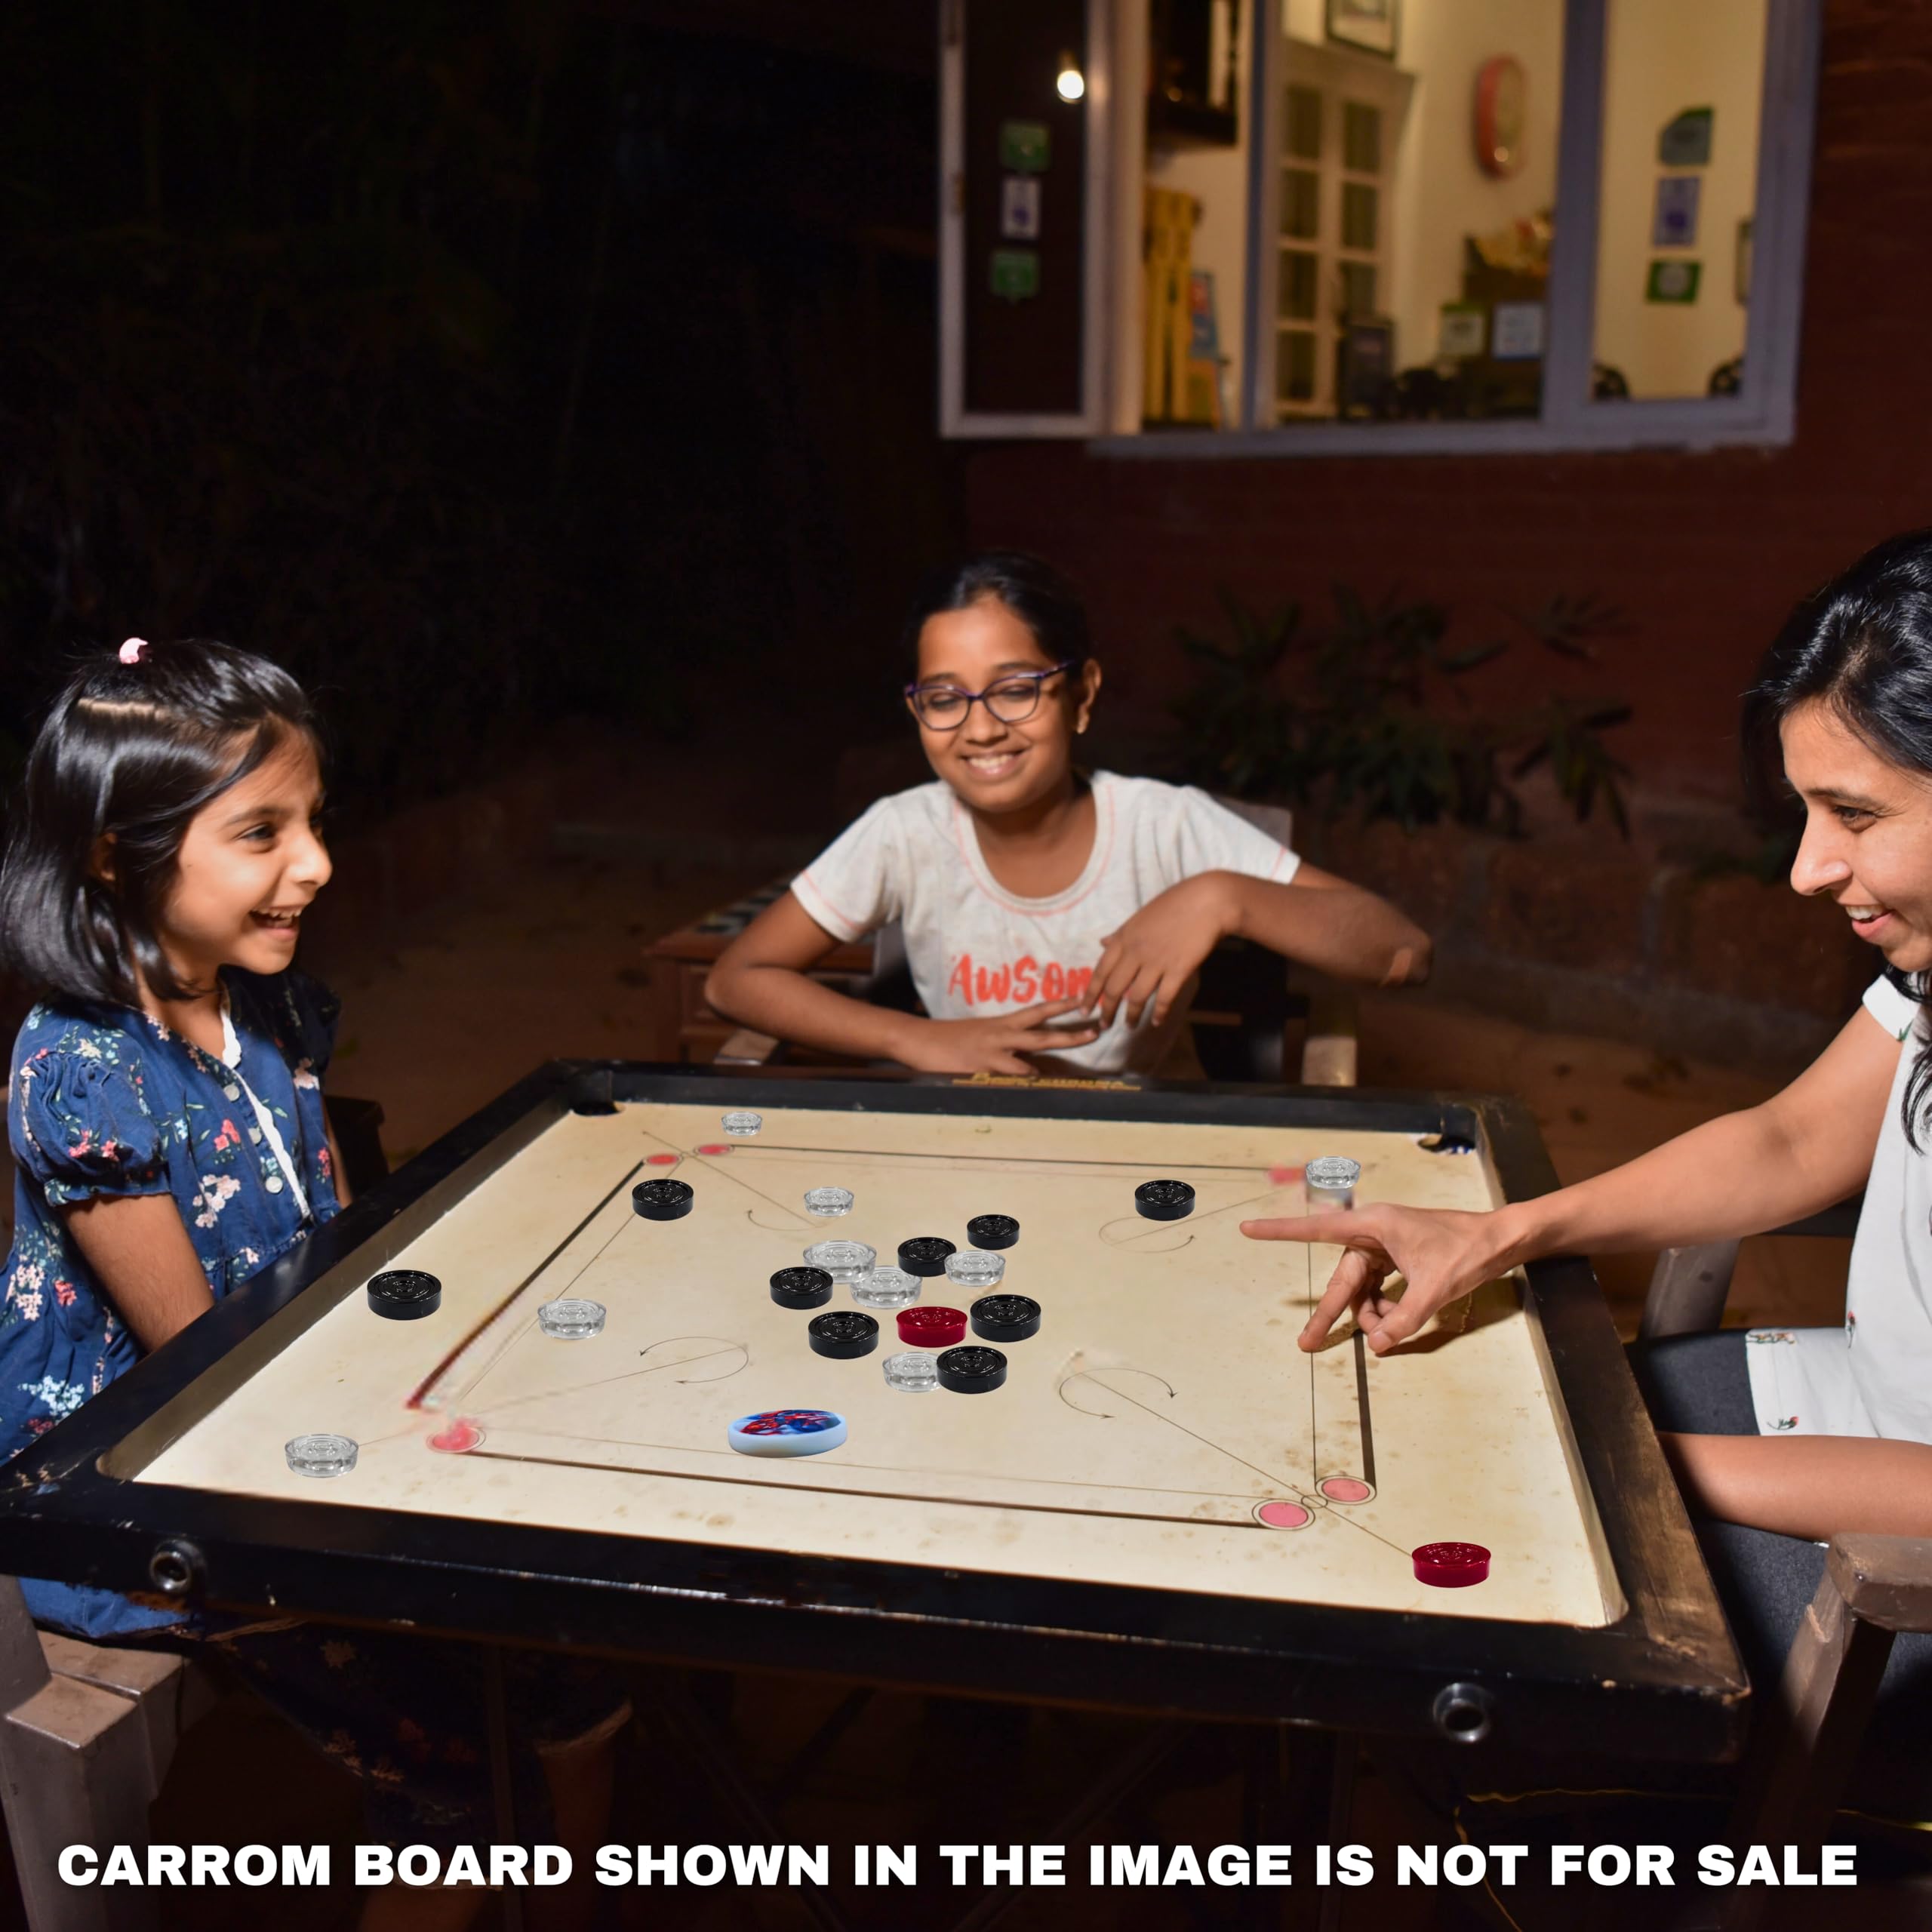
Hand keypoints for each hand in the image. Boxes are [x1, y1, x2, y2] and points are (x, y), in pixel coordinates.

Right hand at [890, 999, 1102, 1074]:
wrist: (917, 1039)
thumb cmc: (947, 1039)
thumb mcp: (978, 1035)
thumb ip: (1001, 1042)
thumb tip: (1022, 1054)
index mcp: (1001, 1023)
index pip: (1037, 1010)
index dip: (1061, 1004)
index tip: (1083, 999)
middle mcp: (1001, 1031)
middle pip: (1044, 1027)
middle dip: (1072, 1028)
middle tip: (1097, 1027)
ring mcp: (993, 1047)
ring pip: (1033, 1048)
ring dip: (1057, 1047)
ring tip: (1081, 1048)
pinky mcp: (983, 1064)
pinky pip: (1011, 1070)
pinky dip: (1025, 1075)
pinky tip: (1034, 1079)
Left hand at [1085, 874, 1234, 1029]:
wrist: (1207, 900)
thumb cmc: (1175, 903)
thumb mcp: (1140, 916)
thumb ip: (1120, 933)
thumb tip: (1102, 943)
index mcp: (1124, 938)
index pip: (1100, 971)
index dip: (1090, 994)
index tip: (1084, 1010)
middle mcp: (1136, 952)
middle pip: (1115, 988)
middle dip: (1107, 1010)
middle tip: (1105, 1025)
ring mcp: (1157, 962)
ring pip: (1137, 997)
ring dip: (1132, 1015)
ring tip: (1130, 1026)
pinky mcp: (1179, 970)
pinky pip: (1165, 998)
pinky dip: (1160, 1012)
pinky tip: (1156, 1021)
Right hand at [1239, 1202, 1528, 1354]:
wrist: (1500, 1240)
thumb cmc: (1466, 1251)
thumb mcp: (1434, 1289)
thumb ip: (1403, 1318)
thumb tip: (1379, 1344)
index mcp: (1373, 1225)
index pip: (1316, 1230)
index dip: (1279, 1232)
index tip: (1247, 1230)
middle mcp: (1373, 1233)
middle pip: (1343, 1280)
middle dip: (1330, 1314)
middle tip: (1308, 1344)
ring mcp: (1386, 1247)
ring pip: (1362, 1289)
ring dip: (1369, 1315)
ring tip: (1385, 1336)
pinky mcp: (1399, 1259)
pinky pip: (1379, 1289)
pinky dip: (1384, 1309)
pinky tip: (1394, 1325)